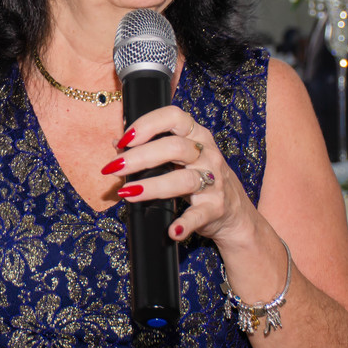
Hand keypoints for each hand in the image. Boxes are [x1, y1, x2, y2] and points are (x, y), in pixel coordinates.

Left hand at [101, 107, 255, 243]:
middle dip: (140, 157)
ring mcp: (214, 182)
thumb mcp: (180, 157)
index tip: (125, 138)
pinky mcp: (215, 208)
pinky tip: (171, 231)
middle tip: (114, 167)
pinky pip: (199, 215)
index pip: (174, 117)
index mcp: (197, 135)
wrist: (233, 212)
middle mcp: (208, 155)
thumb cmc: (199, 176)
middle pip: (174, 148)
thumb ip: (150, 146)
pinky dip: (185, 224)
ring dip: (152, 186)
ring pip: (183, 180)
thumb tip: (117, 142)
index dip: (147, 124)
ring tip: (127, 192)